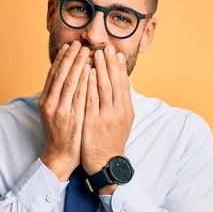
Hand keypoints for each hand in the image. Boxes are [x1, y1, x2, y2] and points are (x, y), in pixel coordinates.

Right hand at [38, 41, 90, 180]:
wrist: (60, 156)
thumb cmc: (61, 134)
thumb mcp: (55, 113)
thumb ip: (58, 97)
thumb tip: (65, 78)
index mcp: (45, 101)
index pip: (53, 74)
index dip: (61, 59)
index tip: (69, 46)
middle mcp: (50, 104)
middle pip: (60, 74)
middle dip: (70, 58)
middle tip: (79, 44)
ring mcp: (59, 111)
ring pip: (68, 82)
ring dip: (78, 65)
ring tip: (87, 52)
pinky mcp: (70, 118)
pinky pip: (78, 95)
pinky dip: (83, 81)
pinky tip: (90, 70)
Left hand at [81, 46, 133, 187]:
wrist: (106, 164)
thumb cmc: (110, 142)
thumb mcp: (121, 121)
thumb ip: (120, 103)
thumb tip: (120, 84)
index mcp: (126, 110)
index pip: (124, 83)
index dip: (119, 67)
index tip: (116, 52)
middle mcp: (119, 112)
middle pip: (115, 82)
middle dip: (109, 63)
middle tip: (106, 47)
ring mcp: (107, 117)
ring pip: (104, 88)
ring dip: (99, 69)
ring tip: (95, 54)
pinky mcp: (94, 123)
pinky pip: (91, 99)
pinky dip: (89, 84)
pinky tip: (86, 73)